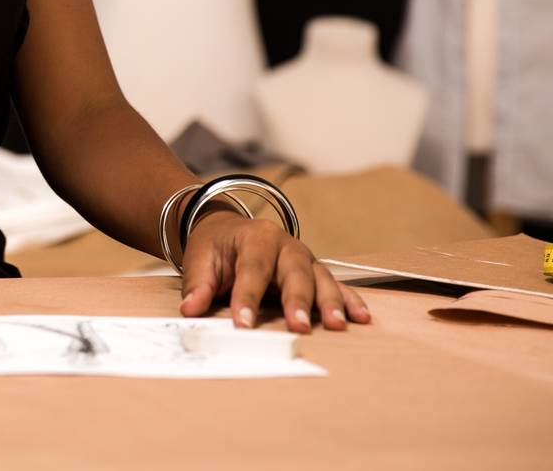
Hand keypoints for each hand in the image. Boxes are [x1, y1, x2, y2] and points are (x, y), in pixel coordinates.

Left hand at [178, 211, 371, 332]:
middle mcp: (286, 244)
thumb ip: (197, 285)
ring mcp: (304, 258)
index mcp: (256, 237)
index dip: (247, 297)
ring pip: (320, 279)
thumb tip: (190, 310)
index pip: (252, 270)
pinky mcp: (315, 271)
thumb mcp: (200, 259)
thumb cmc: (215, 246)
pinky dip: (349, 301)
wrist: (227, 227)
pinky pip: (336, 285)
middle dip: (297, 300)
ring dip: (330, 303)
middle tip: (298, 326)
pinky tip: (361, 317)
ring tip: (337, 325)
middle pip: (294, 273)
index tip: (243, 324)